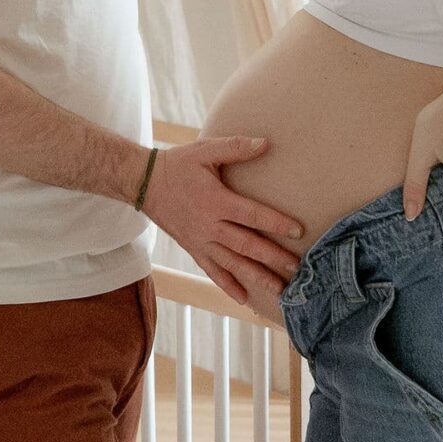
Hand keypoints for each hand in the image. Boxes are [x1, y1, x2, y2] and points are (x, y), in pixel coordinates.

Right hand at [141, 137, 305, 308]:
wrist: (144, 184)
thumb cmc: (178, 165)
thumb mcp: (205, 151)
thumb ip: (235, 147)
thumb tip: (266, 143)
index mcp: (216, 201)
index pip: (252, 215)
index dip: (276, 223)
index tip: (298, 231)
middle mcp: (209, 225)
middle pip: (246, 245)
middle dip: (273, 258)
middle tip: (297, 269)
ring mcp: (201, 241)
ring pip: (233, 263)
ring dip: (257, 277)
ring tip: (279, 290)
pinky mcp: (193, 249)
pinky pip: (212, 271)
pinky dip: (228, 285)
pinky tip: (244, 298)